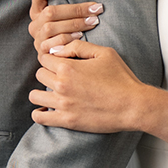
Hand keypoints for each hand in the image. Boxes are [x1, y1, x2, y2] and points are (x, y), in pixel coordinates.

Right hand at [29, 0, 101, 54]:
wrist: (65, 61)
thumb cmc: (70, 31)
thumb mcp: (65, 16)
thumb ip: (68, 4)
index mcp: (36, 10)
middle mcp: (34, 25)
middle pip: (50, 12)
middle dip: (75, 9)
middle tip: (96, 8)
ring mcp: (38, 39)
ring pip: (51, 27)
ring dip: (75, 23)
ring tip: (93, 21)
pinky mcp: (42, 53)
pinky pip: (53, 44)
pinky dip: (68, 39)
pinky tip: (82, 37)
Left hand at [30, 39, 151, 133]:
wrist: (133, 106)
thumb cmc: (121, 78)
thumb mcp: (104, 53)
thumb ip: (78, 47)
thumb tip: (58, 49)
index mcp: (68, 67)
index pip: (44, 58)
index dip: (51, 58)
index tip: (59, 62)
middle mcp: (62, 85)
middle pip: (39, 74)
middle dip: (48, 73)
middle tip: (61, 77)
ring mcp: (63, 104)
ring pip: (34, 95)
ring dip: (41, 92)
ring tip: (54, 93)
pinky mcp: (67, 121)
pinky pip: (39, 117)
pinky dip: (40, 113)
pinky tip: (48, 109)